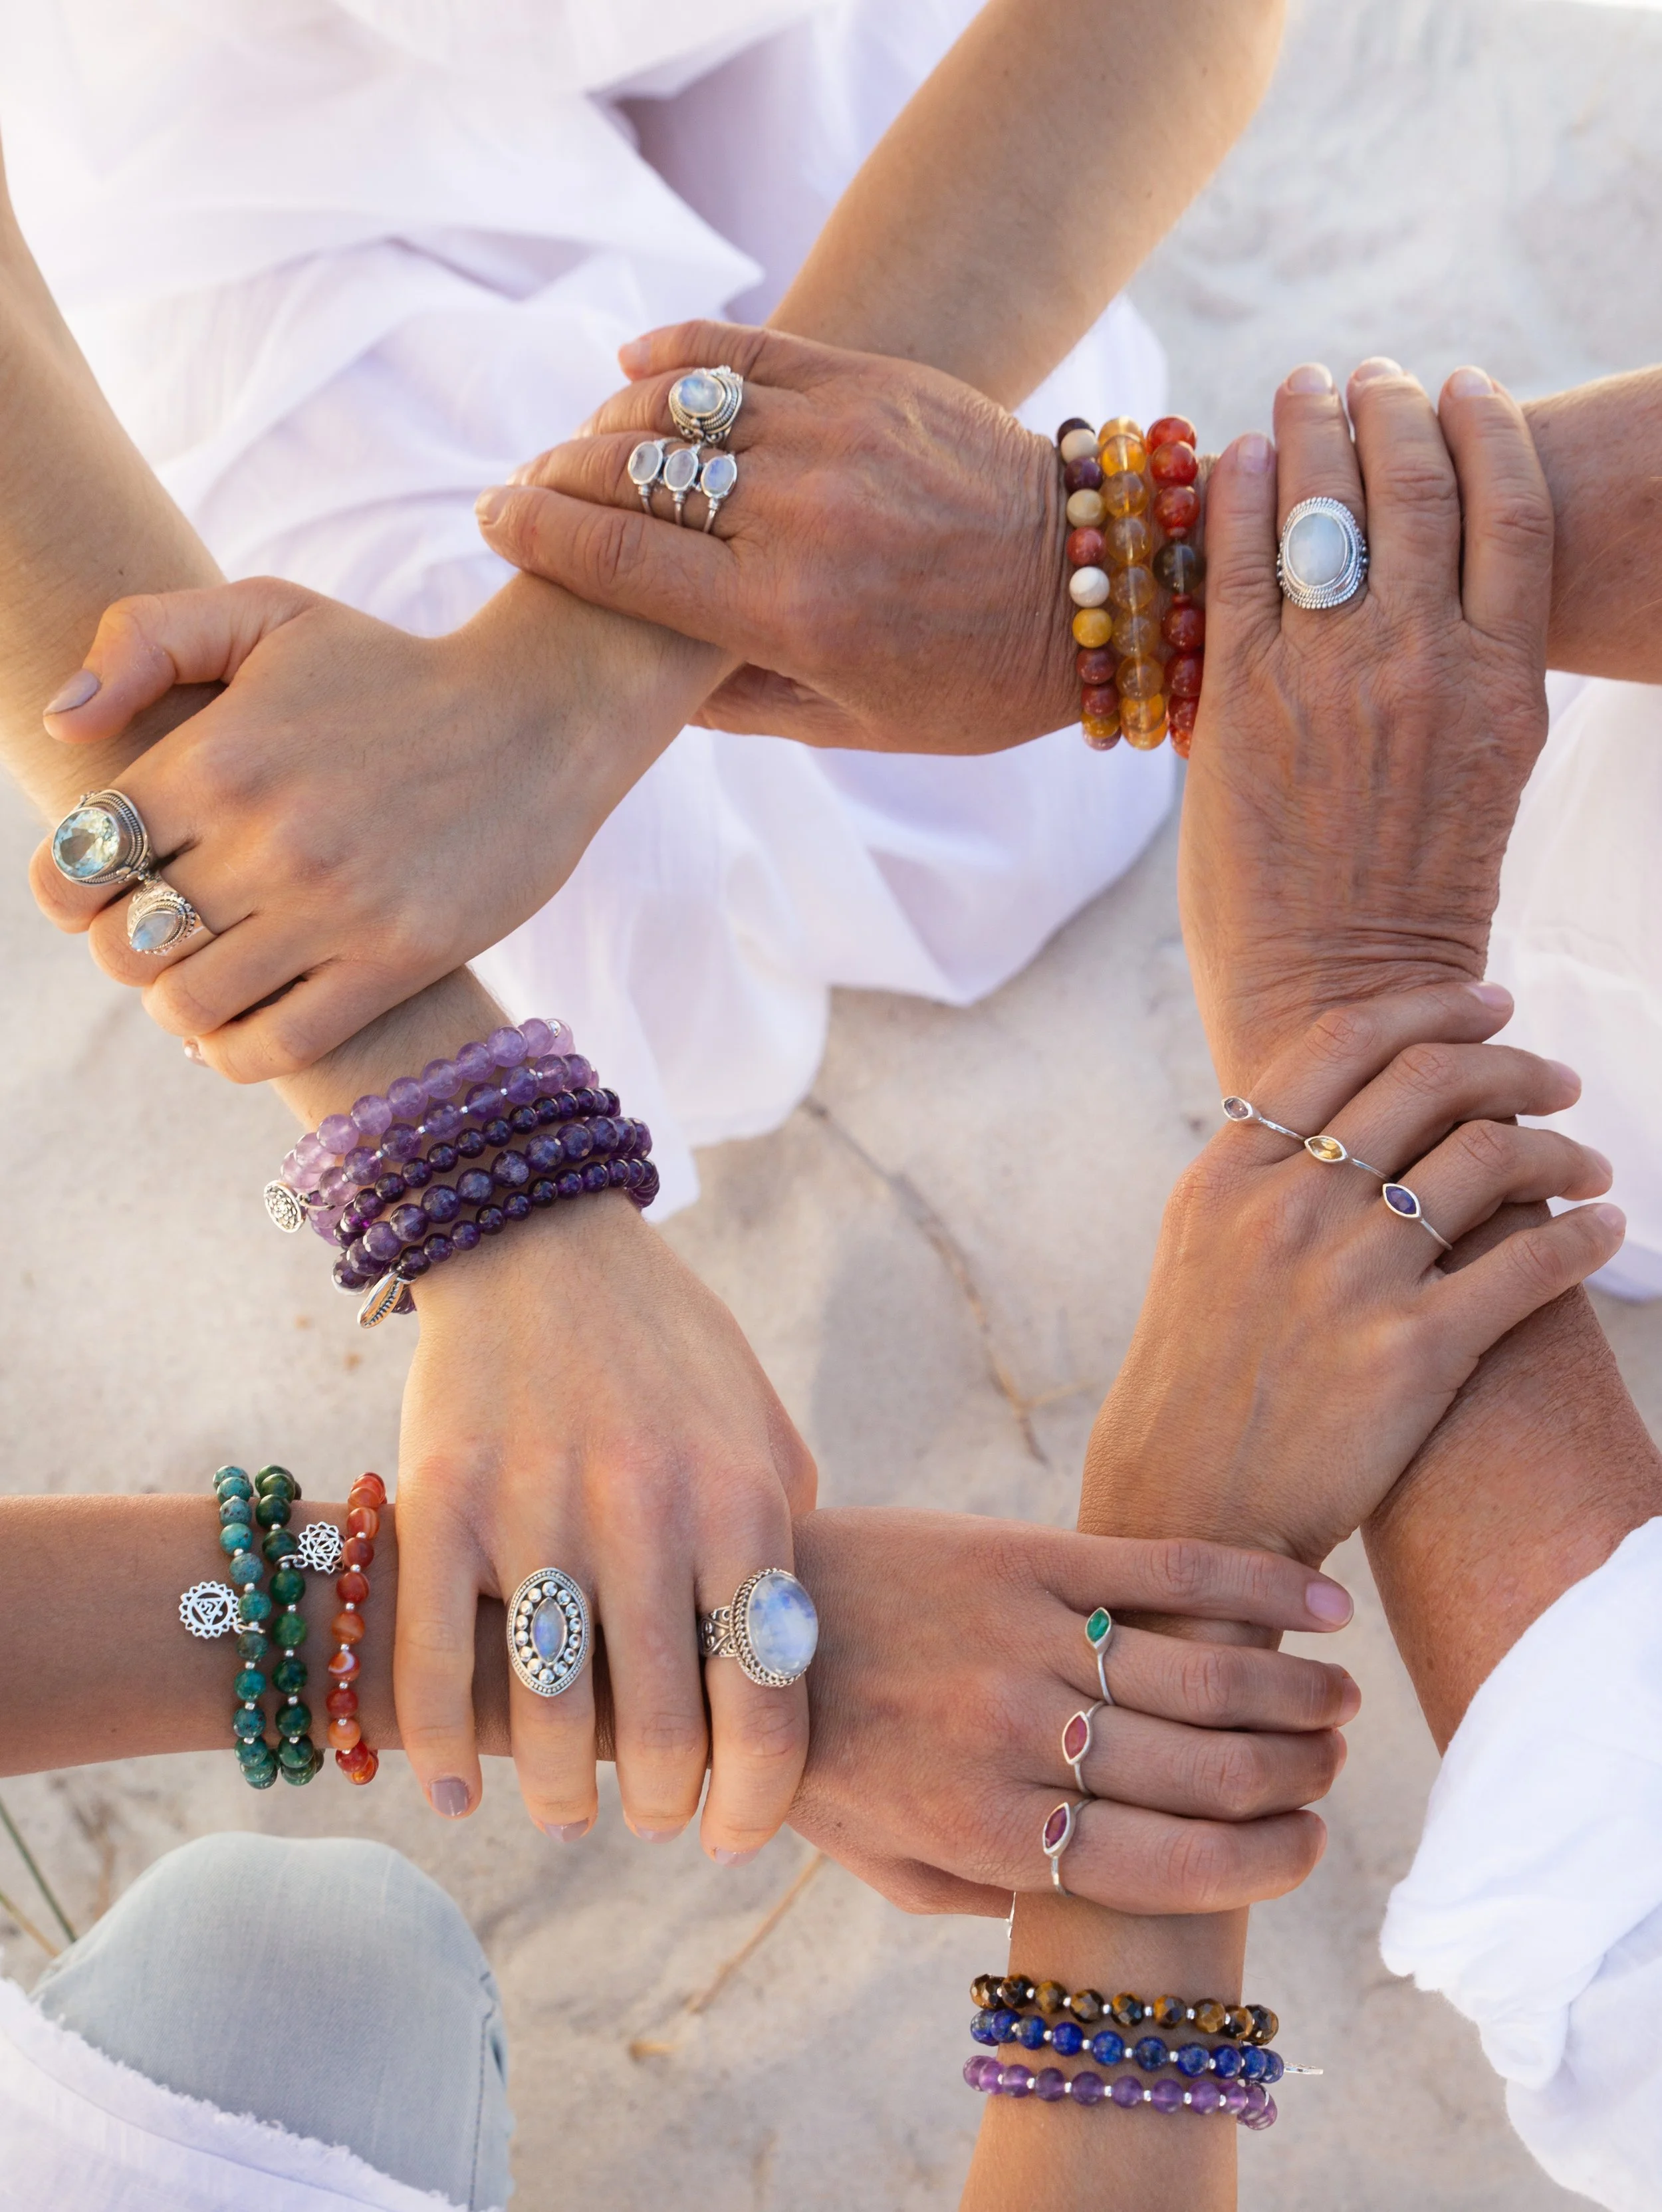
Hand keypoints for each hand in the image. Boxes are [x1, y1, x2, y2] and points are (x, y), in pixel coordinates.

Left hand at [29, 575, 714, 1080]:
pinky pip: (276, 1046)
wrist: (544, 717)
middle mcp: (268, 838)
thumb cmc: (393, 669)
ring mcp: (334, 908)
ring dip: (179, 1004)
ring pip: (190, 1006)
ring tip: (208, 976)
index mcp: (218, 757)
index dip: (69, 891)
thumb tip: (62, 724)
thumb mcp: (268, 613)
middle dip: (127, 947)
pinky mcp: (395, 961)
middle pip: (125, 947)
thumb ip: (145, 637)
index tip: (107, 886)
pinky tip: (242, 1025)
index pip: (78, 863)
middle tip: (168, 930)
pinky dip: (235, 1052)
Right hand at [392, 1192, 818, 1859]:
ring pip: (548, 1717)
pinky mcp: (441, 1498)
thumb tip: (793, 1658)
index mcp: (742, 1498)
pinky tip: (461, 1792)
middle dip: (660, 1808)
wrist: (537, 1236)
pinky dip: (444, 1749)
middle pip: (661, 1731)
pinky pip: (434, 1661)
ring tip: (567, 1808)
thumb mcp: (761, 1426)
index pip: (768, 1700)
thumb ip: (785, 1536)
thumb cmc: (667, 1345)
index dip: (756, 1799)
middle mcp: (647, 1510)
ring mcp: (536, 1506)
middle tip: (653, 1818)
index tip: (734, 1836)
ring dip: (560, 1794)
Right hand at [474, 320, 1077, 754]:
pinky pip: (742, 347)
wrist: (1093, 583)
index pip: (617, 559)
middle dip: (558, 478)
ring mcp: (835, 433)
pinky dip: (676, 352)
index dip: (535, 535)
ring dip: (612, 420)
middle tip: (526, 488)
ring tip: (588, 445)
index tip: (491, 523)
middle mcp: (801, 514)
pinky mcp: (868, 379)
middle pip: (631, 473)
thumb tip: (631, 684)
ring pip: (676, 403)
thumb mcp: (847, 725)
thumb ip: (730, 701)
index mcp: (786, 612)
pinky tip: (636, 366)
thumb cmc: (969, 680)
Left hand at [788, 1509, 1357, 1917]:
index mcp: (993, 1833)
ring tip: (1339, 1700)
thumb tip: (1102, 1902)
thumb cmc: (821, 1757)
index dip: (1260, 1860)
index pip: (1168, 1864)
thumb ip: (995, 1891)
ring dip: (1292, 1693)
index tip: (1306, 1846)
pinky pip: (1164, 1573)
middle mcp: (1019, 1740)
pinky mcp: (1024, 1557)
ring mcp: (1026, 1639)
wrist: (737, 1620)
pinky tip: (1319, 1604)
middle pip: (1204, 1771)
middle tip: (1329, 1767)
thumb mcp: (892, 1864)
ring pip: (1203, 1676)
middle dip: (1291, 1776)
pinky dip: (1254, 1589)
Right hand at [1082, 983, 1623, 1566]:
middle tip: (1556, 1080)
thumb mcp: (1196, 1250)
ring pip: (1491, 1161)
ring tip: (1588, 1164)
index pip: (1343, 1043)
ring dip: (1562, 1148)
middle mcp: (1287, 1211)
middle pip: (1429, 1084)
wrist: (1190, 1509)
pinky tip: (1604, 1230)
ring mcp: (1349, 1280)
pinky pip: (1529, 1266)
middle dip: (1514, 1065)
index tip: (1490, 1003)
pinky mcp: (1412, 1356)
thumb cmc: (1198, 1382)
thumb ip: (1260, 1174)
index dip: (1432, 1006)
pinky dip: (1584, 1235)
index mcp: (1230, 1176)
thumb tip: (1343, 1113)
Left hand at [1180, 360, 1554, 1074]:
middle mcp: (1426, 661)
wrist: (1345, 998)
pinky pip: (1231, 563)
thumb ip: (1469, 668)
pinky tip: (1230, 457)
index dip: (1482, 424)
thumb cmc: (1417, 894)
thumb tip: (1429, 584)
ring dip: (1313, 423)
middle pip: (1415, 480)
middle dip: (1390, 405)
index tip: (1457, 384)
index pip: (1510, 504)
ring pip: (1325, 501)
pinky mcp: (1239, 702)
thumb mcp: (1485, 767)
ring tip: (1303, 389)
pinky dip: (1232, 491)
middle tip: (1366, 377)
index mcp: (1505, 679)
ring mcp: (1330, 676)